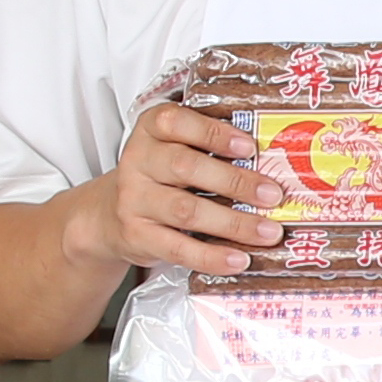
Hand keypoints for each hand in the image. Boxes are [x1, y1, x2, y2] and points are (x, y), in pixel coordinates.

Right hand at [77, 98, 275, 279]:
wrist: (107, 215)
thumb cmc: (158, 176)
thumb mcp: (172, 149)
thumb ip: (209, 147)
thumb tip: (274, 158)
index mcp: (151, 130)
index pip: (175, 122)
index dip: (212, 133)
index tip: (248, 146)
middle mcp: (138, 161)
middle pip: (185, 167)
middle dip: (235, 181)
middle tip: (273, 195)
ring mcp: (134, 200)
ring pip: (185, 210)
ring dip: (233, 222)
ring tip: (268, 232)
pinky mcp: (138, 235)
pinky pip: (178, 248)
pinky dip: (212, 256)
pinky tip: (239, 259)